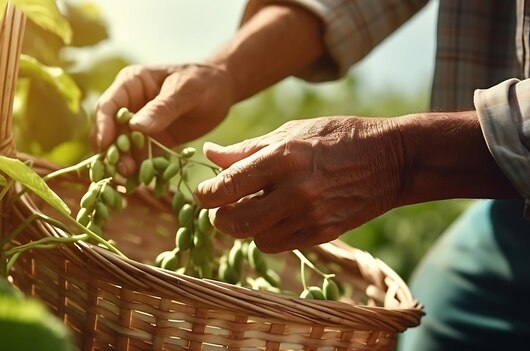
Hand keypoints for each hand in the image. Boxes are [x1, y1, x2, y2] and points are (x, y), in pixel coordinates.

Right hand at [92, 63, 234, 174]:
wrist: (222, 91)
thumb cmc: (204, 82)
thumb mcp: (186, 91)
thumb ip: (162, 108)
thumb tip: (136, 126)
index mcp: (131, 84)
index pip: (108, 106)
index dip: (102, 126)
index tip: (104, 146)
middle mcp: (130, 105)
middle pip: (111, 130)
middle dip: (112, 151)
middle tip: (122, 169)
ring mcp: (140, 126)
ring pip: (123, 148)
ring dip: (124, 163)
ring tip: (132, 178)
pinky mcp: (152, 142)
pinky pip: (142, 158)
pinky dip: (141, 170)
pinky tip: (145, 182)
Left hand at [195, 116, 405, 252]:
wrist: (391, 160)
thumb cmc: (337, 137)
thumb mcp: (291, 131)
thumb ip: (248, 148)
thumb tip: (210, 154)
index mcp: (284, 157)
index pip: (228, 186)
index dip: (206, 194)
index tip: (205, 192)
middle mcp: (296, 190)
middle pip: (236, 222)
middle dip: (220, 218)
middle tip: (222, 207)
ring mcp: (312, 215)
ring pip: (256, 238)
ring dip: (246, 228)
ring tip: (252, 209)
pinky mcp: (324, 233)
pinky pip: (279, 245)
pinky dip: (268, 235)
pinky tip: (274, 218)